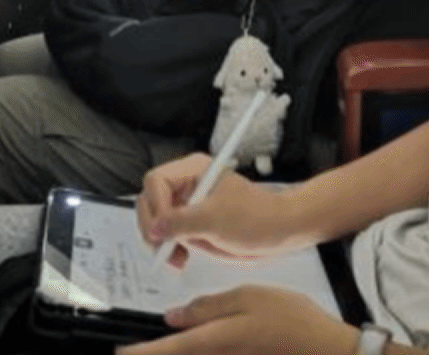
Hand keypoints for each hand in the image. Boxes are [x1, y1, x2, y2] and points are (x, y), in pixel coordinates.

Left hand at [116, 287, 358, 354]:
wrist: (326, 349)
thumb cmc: (291, 319)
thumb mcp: (249, 297)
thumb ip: (209, 307)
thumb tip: (174, 317)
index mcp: (214, 341)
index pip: (166, 351)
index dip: (139, 354)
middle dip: (156, 354)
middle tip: (132, 351)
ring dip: (176, 352)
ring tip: (161, 346)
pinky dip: (197, 351)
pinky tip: (197, 341)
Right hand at [135, 154, 303, 268]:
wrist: (278, 232)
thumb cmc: (258, 216)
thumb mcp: (216, 219)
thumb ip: (181, 222)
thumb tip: (155, 227)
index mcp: (194, 170)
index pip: (156, 181)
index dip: (156, 205)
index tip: (163, 227)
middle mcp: (188, 185)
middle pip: (150, 201)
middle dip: (153, 226)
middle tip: (162, 247)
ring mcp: (188, 206)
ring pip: (156, 221)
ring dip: (159, 241)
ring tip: (175, 257)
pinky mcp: (192, 224)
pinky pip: (168, 235)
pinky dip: (169, 248)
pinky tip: (180, 258)